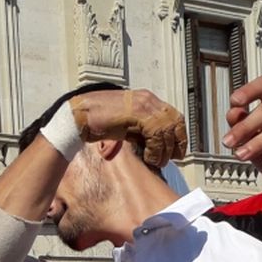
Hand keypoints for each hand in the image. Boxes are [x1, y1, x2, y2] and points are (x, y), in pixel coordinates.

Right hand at [69, 89, 187, 166]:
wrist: (81, 115)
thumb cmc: (100, 122)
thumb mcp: (127, 125)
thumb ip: (142, 131)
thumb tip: (156, 146)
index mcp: (147, 99)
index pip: (173, 115)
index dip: (179, 134)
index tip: (179, 150)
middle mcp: (148, 99)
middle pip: (174, 121)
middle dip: (177, 143)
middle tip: (174, 159)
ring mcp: (143, 104)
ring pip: (166, 130)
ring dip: (164, 150)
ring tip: (157, 162)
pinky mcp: (137, 113)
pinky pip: (156, 134)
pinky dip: (155, 150)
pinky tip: (149, 158)